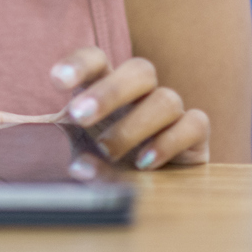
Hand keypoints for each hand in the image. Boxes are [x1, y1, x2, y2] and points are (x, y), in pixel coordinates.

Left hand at [49, 47, 209, 170]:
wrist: (147, 191)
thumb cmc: (107, 167)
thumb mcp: (86, 161)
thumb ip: (82, 160)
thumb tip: (80, 166)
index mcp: (107, 88)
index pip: (99, 60)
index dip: (79, 64)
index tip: (56, 81)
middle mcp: (142, 94)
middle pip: (140, 70)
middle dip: (109, 91)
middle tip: (79, 115)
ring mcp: (172, 112)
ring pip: (166, 99)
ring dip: (134, 125)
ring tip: (107, 151)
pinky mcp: (195, 135)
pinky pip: (195, 124)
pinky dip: (170, 142)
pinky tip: (145, 162)